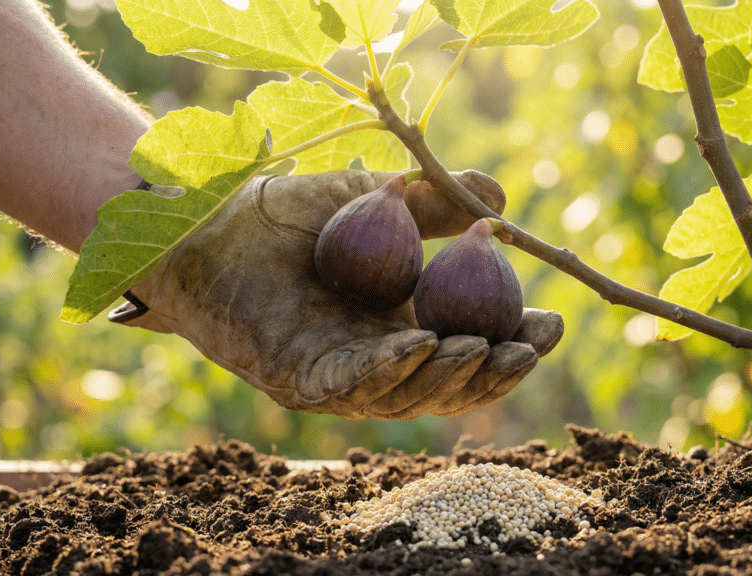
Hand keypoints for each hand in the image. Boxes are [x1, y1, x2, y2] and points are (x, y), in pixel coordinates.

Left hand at [109, 170, 563, 418]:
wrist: (199, 222)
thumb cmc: (281, 212)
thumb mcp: (371, 197)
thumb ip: (431, 202)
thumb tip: (501, 201)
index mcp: (400, 319)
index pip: (470, 342)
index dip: (513, 341)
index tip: (552, 322)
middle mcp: (377, 354)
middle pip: (449, 383)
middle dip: (493, 373)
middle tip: (529, 349)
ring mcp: (339, 374)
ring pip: (407, 396)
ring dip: (448, 378)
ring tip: (482, 348)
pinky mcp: (298, 381)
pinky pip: (351, 386)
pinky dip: (388, 370)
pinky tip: (419, 344)